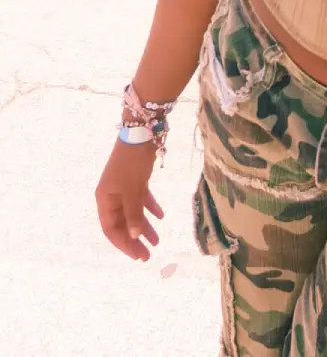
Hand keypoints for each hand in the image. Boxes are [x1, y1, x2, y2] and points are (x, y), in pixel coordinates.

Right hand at [96, 138, 163, 260]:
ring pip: (133, 212)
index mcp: (104, 199)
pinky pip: (141, 198)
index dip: (124, 244)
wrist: (141, 131)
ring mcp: (123, 186)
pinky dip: (150, 207)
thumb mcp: (133, 190)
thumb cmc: (132, 163)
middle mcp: (112, 195)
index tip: (138, 256)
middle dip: (135, 240)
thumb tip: (135, 236)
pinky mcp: (135, 178)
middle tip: (148, 255)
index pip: (111, 229)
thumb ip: (133, 214)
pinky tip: (161, 216)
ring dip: (145, 226)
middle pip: (122, 223)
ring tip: (158, 241)